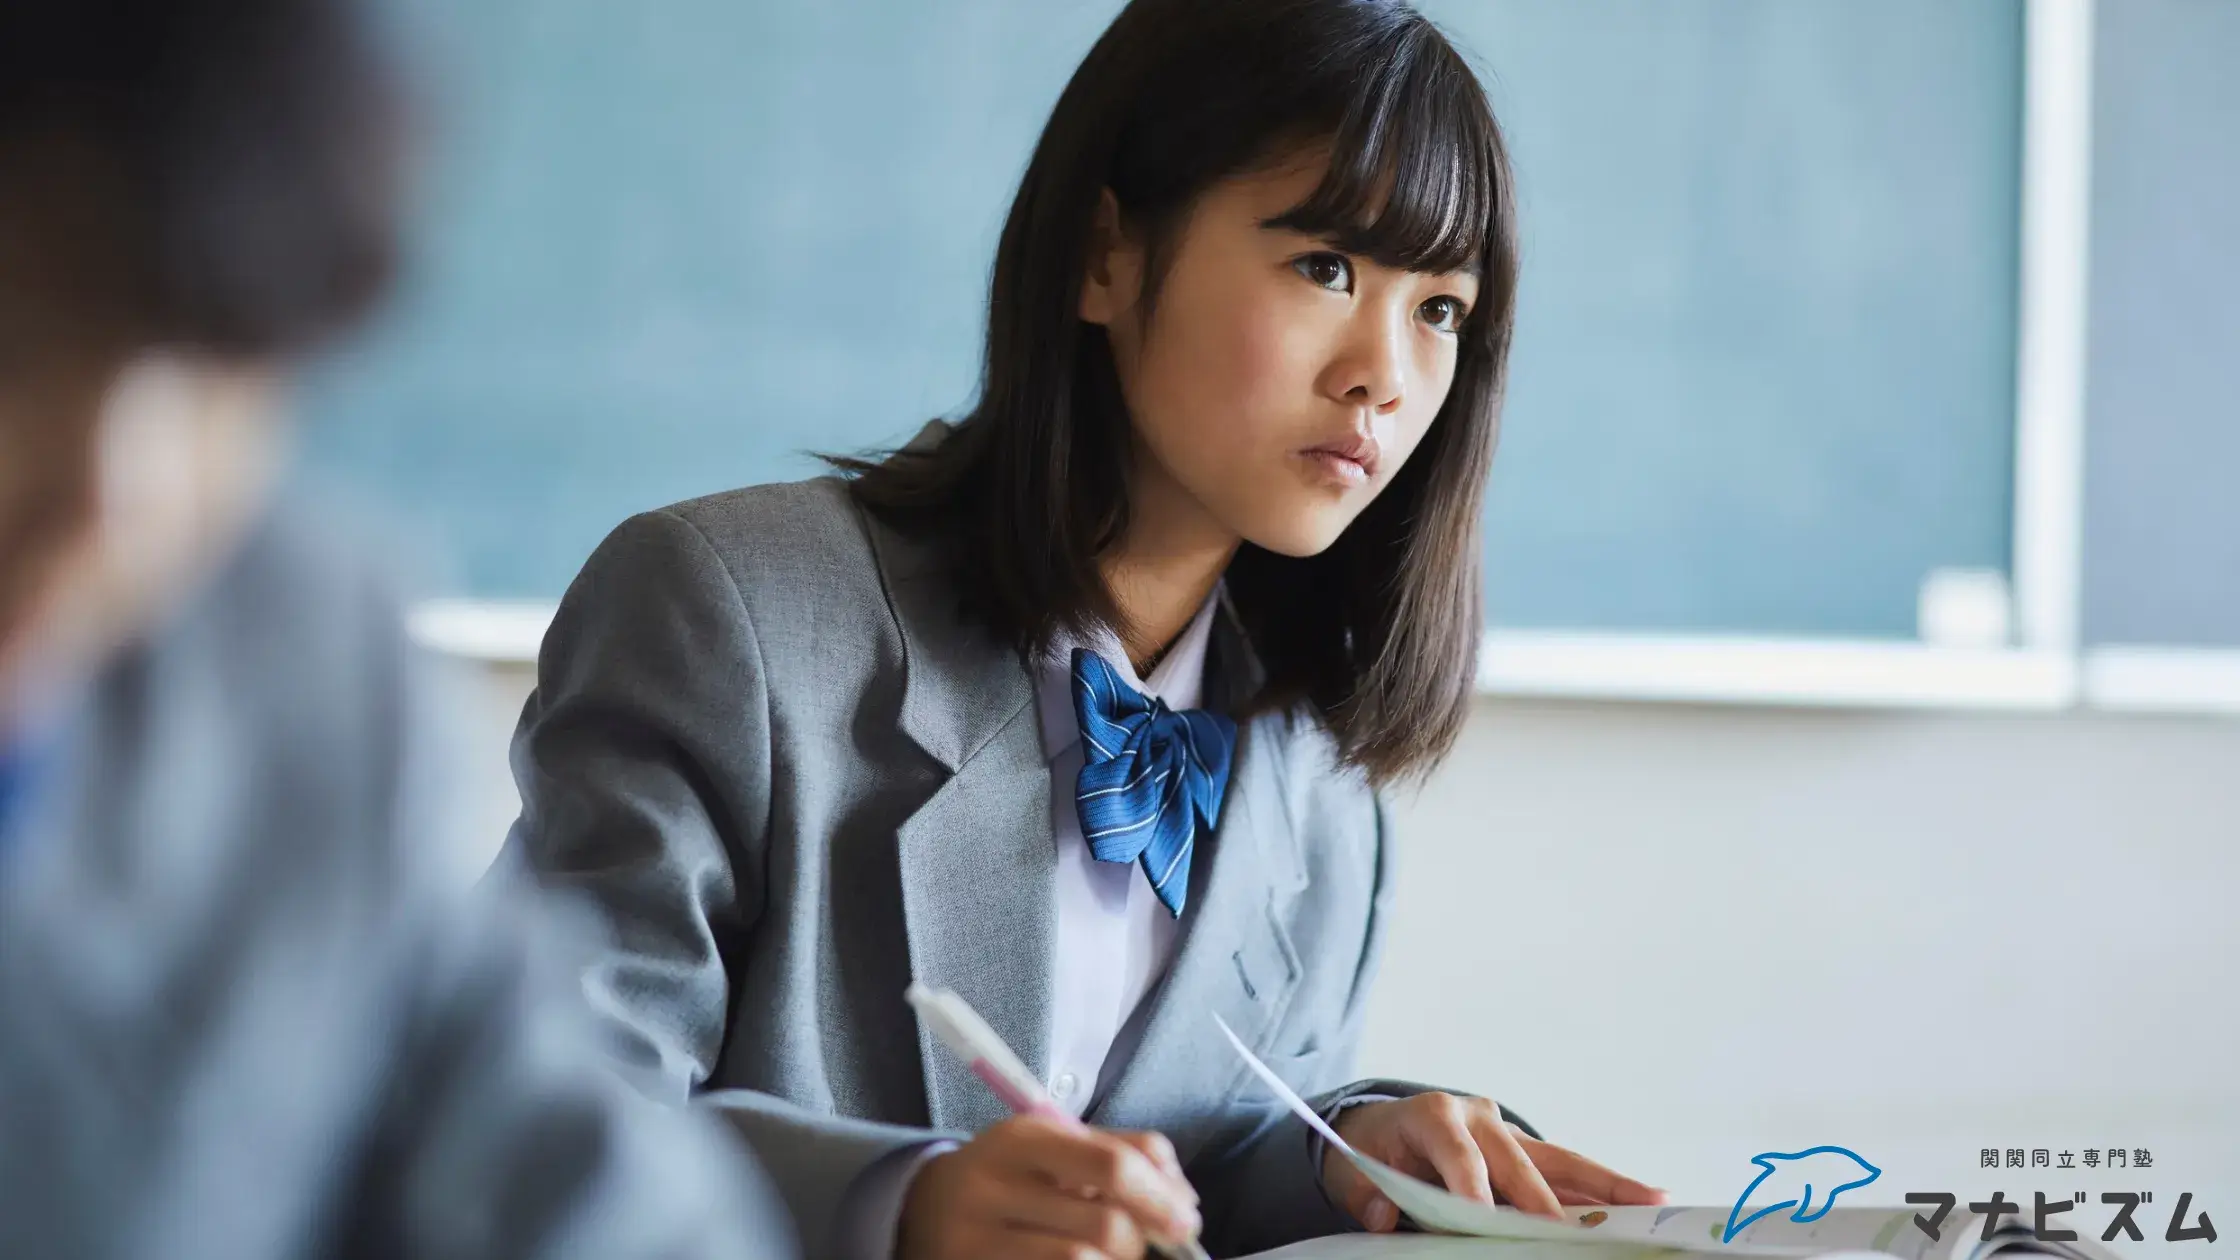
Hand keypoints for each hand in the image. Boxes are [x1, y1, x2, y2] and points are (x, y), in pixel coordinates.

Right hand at [898, 1113, 1202, 1259]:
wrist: (921, 1212)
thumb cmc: (1010, 1179)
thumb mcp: (1053, 1147)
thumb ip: (1121, 1152)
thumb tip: (1185, 1199)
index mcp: (1021, 1139)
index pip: (1112, 1164)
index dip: (1162, 1197)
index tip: (1187, 1221)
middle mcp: (992, 1187)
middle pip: (1106, 1225)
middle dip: (1142, 1242)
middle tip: (1144, 1246)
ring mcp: (975, 1241)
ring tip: (1108, 1256)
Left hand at [1326, 1094, 1667, 1232]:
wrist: (1377, 1128)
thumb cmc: (1370, 1150)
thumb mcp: (1350, 1169)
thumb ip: (1363, 1194)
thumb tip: (1383, 1216)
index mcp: (1433, 1114)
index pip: (1459, 1154)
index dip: (1474, 1190)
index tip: (1488, 1222)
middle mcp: (1477, 1116)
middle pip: (1517, 1162)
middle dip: (1543, 1201)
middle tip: (1569, 1235)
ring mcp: (1505, 1132)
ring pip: (1558, 1161)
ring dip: (1604, 1184)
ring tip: (1652, 1199)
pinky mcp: (1522, 1151)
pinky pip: (1563, 1173)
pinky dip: (1597, 1190)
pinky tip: (1637, 1203)